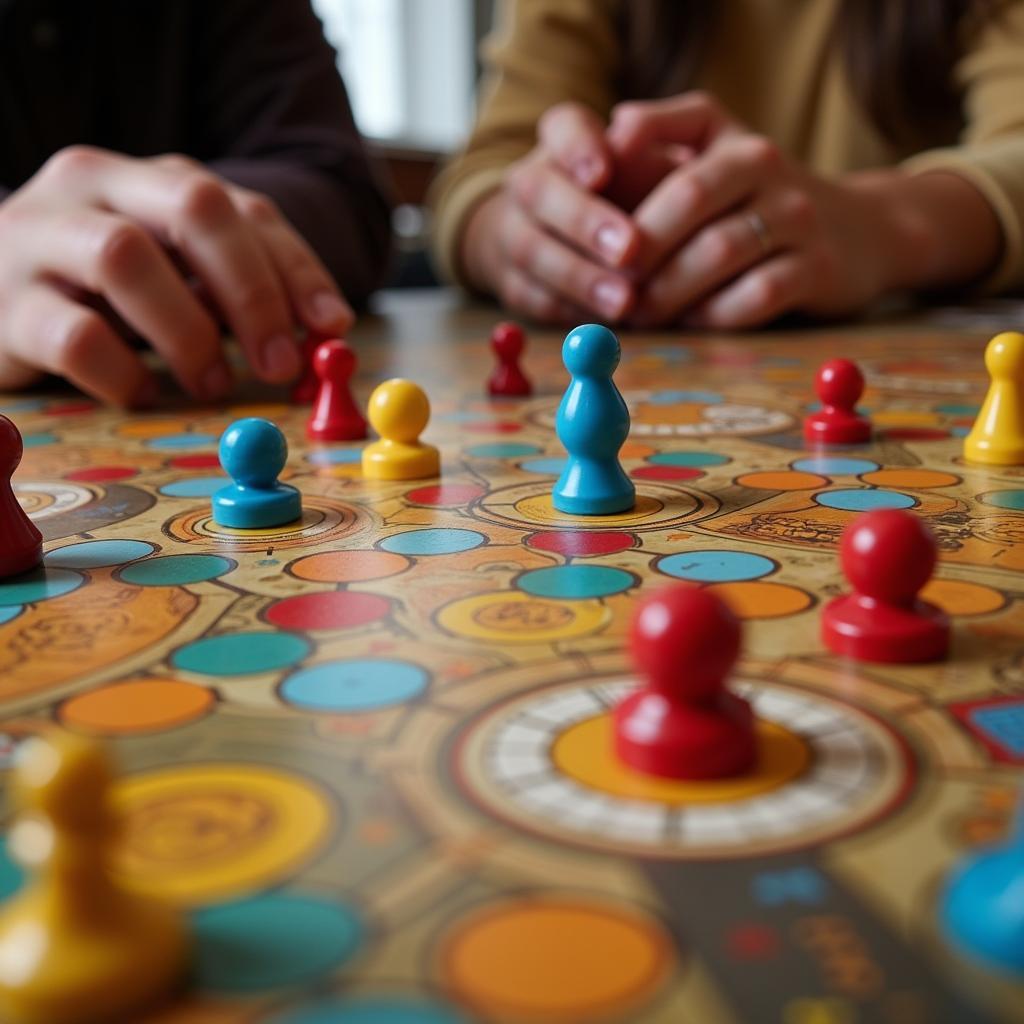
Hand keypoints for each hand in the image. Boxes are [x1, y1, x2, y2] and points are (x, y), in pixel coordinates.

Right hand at [0, 147, 352, 404]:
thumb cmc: (97, 288)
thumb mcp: (175, 272)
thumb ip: (242, 287)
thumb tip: (325, 326)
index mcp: (147, 177)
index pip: (238, 205)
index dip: (295, 268)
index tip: (331, 326)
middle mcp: (90, 187)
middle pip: (192, 209)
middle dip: (252, 291)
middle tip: (280, 363)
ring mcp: (37, 237)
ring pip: (125, 258)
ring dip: (190, 332)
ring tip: (214, 381)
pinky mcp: (4, 305)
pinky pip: (75, 337)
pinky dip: (125, 374)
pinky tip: (143, 391)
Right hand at [461, 102, 641, 323]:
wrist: (564, 234)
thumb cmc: (627, 193)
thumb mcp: (648, 166)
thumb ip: (659, 164)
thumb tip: (683, 166)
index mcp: (562, 139)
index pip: (561, 127)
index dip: (579, 150)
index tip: (603, 172)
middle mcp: (528, 180)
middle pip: (539, 192)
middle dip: (584, 223)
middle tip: (629, 250)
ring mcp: (512, 231)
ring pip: (531, 251)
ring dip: (580, 279)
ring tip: (624, 301)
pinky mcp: (513, 282)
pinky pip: (535, 298)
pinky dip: (571, 311)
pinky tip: (606, 322)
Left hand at [607, 93, 902, 327]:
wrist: (861, 232)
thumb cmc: (756, 203)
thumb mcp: (713, 159)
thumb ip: (659, 146)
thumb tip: (606, 139)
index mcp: (727, 135)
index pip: (666, 133)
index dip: (621, 165)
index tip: (586, 213)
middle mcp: (765, 163)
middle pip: (688, 197)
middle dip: (638, 247)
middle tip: (606, 286)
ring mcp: (797, 216)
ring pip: (718, 251)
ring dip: (667, 290)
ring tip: (638, 313)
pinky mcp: (817, 268)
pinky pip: (755, 295)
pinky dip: (713, 314)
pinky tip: (691, 323)